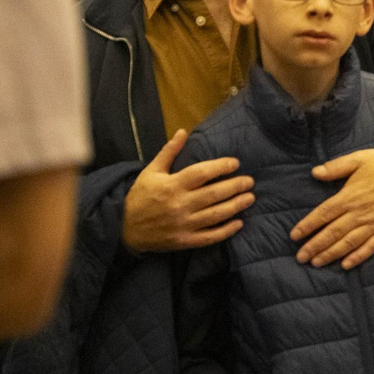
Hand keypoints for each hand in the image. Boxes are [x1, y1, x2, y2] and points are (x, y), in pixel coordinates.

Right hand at [122, 129, 253, 252]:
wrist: (123, 229)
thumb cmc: (140, 197)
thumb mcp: (151, 171)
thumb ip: (169, 152)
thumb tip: (183, 131)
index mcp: (172, 185)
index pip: (202, 173)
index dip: (221, 166)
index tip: (235, 163)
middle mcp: (179, 205)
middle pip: (214, 194)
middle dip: (236, 186)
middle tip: (250, 181)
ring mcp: (182, 225)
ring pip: (215, 215)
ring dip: (236, 206)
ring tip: (250, 198)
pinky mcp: (183, 241)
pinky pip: (209, 237)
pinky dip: (225, 231)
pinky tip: (238, 223)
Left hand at [292, 149, 373, 268]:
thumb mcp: (360, 158)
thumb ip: (336, 167)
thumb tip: (314, 172)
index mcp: (351, 196)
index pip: (323, 214)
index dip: (308, 226)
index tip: (294, 236)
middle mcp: (360, 213)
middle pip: (332, 233)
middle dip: (315, 246)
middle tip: (300, 257)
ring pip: (348, 243)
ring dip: (331, 254)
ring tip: (316, 263)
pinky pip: (371, 247)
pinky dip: (358, 257)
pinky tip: (346, 265)